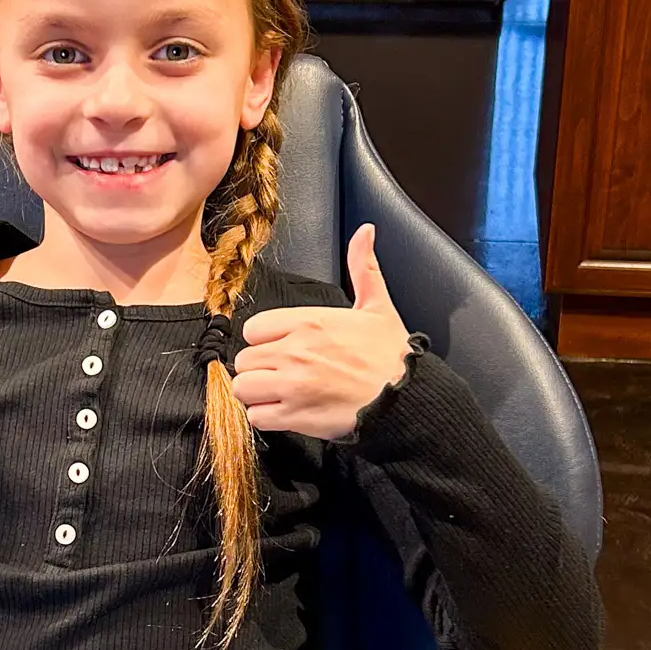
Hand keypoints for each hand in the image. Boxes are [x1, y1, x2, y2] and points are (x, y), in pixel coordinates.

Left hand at [231, 223, 412, 439]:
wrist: (406, 397)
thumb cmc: (392, 354)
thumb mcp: (378, 305)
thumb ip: (363, 268)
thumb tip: (365, 232)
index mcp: (308, 322)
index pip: (253, 328)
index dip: (262, 340)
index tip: (277, 347)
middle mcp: (294, 352)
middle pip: (244, 360)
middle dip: (259, 368)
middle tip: (279, 374)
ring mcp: (292, 386)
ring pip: (244, 388)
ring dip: (257, 393)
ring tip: (278, 394)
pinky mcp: (295, 416)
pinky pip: (257, 417)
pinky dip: (266, 417)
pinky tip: (285, 412)